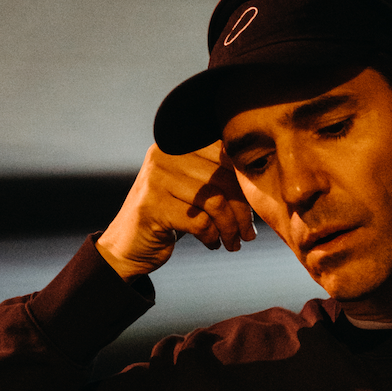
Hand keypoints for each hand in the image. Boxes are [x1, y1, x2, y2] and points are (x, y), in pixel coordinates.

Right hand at [96, 143, 255, 280]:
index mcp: (176, 144)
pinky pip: (200, 222)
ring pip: (215, 202)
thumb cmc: (171, 215)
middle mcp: (163, 155)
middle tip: (249, 232)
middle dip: (243, 210)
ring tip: (234, 242)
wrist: (128, 246)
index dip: (245, 181)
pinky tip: (212, 243)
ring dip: (230, 227)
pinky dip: (212, 236)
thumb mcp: (194, 189)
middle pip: (223, 178)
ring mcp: (155, 180)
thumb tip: (264, 177)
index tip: (255, 205)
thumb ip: (218, 175)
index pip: (225, 153)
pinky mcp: (152, 207)